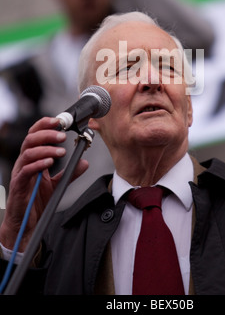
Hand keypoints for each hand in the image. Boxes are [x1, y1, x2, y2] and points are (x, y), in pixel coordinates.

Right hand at [0, 117, 88, 251]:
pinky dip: (38, 164)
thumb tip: (84, 162)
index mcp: (32, 159)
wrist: (25, 224)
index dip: (45, 125)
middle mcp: (24, 163)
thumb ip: (69, 173)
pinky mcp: (19, 185)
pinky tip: (49, 162)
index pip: (35, 135)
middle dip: (47, 134)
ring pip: (28, 152)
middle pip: (30, 139)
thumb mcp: (57, 185)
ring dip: (46, 148)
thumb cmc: (36, 202)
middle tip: (63, 135)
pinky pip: (26, 170)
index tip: (59, 121)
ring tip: (61, 151)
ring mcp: (20, 173)